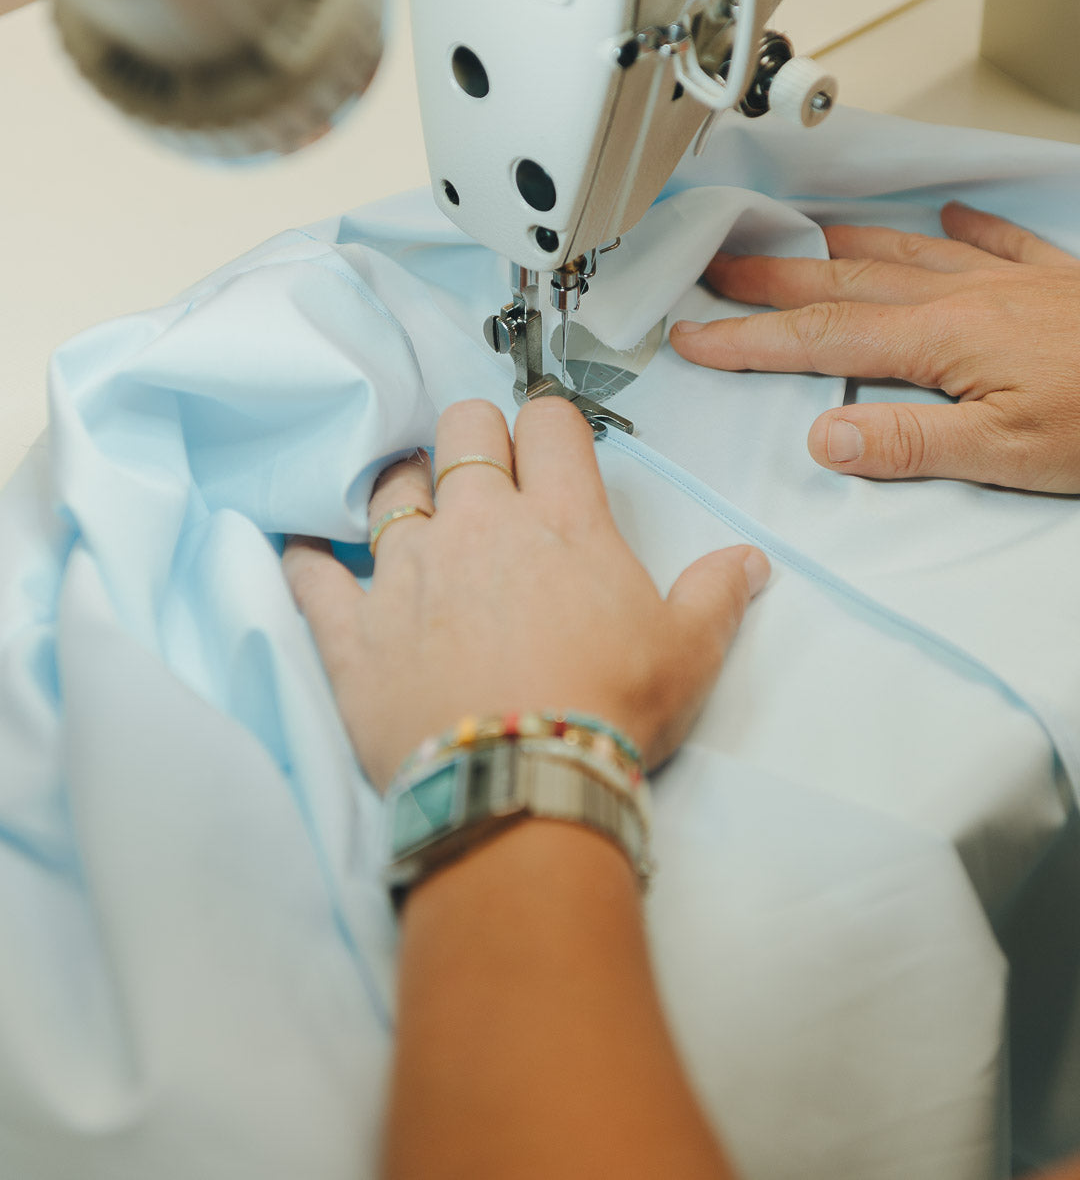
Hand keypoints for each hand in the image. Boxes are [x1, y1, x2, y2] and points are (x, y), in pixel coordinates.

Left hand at [283, 397, 768, 789]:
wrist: (521, 786)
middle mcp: (477, 525)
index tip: (548, 446)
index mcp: (560, 519)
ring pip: (388, 488)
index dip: (548, 424)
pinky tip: (303, 548)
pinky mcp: (354, 628)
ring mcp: (407, 570)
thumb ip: (717, 594)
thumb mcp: (687, 653)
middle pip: (460, 428)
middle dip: (470, 432)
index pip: (548, 423)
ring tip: (410, 506)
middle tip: (480, 465)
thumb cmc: (609, 712)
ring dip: (400, 487)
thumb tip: (751, 561)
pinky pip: (311, 573)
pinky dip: (306, 556)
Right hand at [670, 202, 1079, 493]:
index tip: (694, 336)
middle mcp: (965, 297)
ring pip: (905, 252)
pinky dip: (962, 229)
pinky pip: (996, 241)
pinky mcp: (1057, 280)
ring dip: (844, 244)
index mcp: (941, 340)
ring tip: (801, 234)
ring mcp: (1011, 281)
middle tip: (717, 269)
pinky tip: (948, 218)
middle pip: (845, 281)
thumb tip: (823, 438)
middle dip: (772, 279)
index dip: (748, 340)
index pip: (820, 339)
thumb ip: (909, 445)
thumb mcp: (1008, 456)